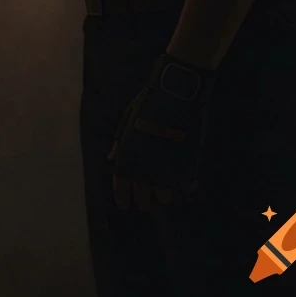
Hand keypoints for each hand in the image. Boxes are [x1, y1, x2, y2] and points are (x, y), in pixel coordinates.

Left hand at [106, 52, 214, 213]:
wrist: (175, 90)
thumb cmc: (149, 103)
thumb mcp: (127, 119)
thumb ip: (118, 142)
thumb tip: (109, 159)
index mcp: (129, 147)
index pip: (121, 180)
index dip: (121, 195)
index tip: (123, 205)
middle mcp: (146, 158)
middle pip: (141, 191)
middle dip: (141, 201)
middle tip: (143, 206)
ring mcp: (166, 160)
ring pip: (163, 191)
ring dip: (162, 196)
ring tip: (162, 197)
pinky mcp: (185, 158)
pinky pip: (185, 181)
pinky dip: (184, 186)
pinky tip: (185, 188)